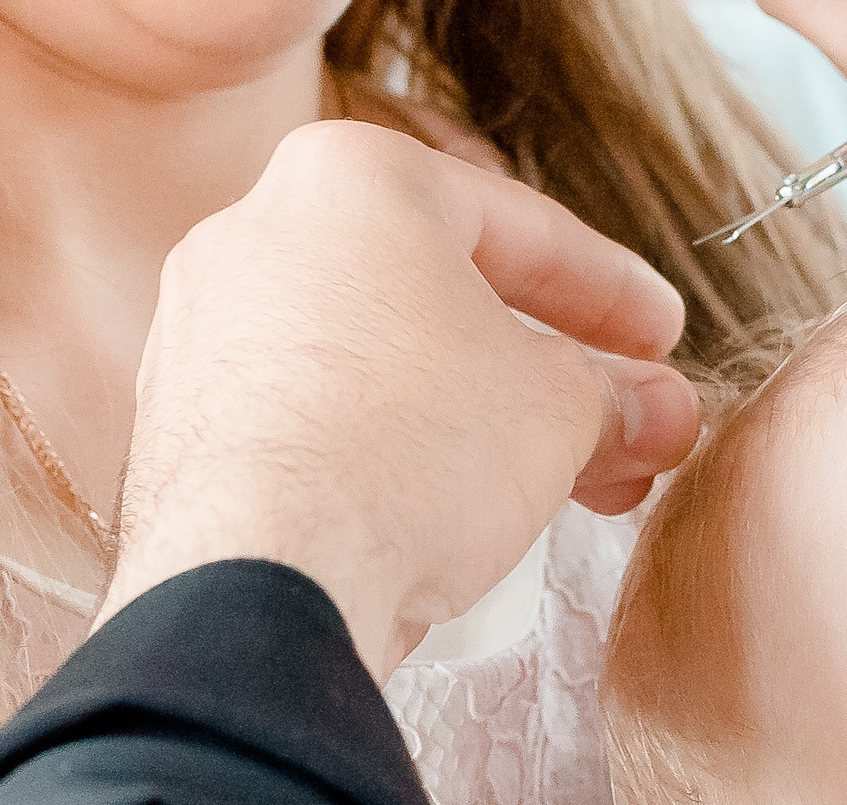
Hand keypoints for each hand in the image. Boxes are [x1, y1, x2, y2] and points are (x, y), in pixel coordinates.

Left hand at [104, 121, 702, 676]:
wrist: (262, 582)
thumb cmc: (411, 455)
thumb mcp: (560, 411)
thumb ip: (616, 395)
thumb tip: (657, 411)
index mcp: (351, 179)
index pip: (520, 225)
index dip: (612, 291)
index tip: (664, 338)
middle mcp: (256, 232)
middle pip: (444, 296)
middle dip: (552, 375)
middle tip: (627, 427)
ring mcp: (205, 334)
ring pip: (381, 365)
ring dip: (481, 423)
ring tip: (562, 489)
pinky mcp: (181, 429)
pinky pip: (318, 424)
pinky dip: (395, 457)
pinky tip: (455, 519)